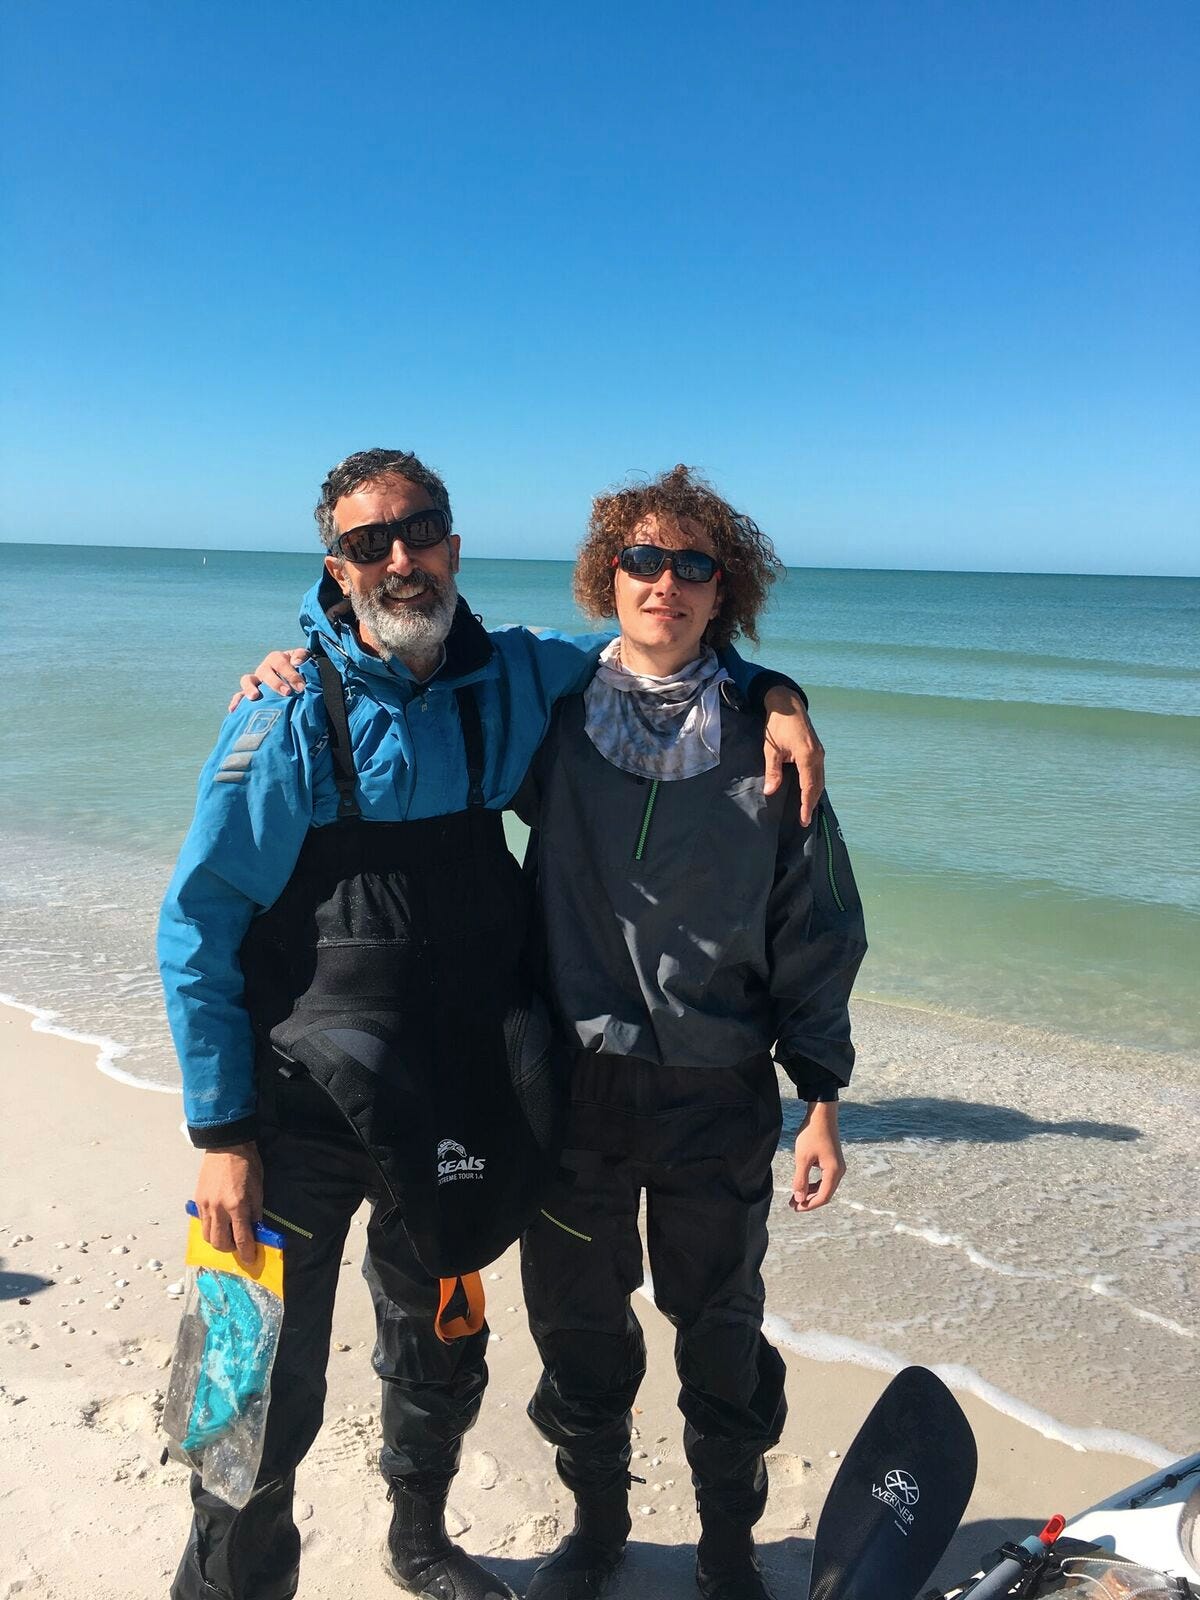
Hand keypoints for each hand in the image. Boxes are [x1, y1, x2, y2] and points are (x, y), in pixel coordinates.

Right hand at [194, 1143, 263, 1265]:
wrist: (227, 1146)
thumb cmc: (248, 1165)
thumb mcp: (259, 1189)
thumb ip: (255, 1213)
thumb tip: (255, 1231)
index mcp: (237, 1206)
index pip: (242, 1239)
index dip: (247, 1252)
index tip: (251, 1258)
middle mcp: (219, 1209)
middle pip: (220, 1243)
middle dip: (230, 1249)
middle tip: (239, 1244)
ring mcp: (206, 1205)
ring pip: (207, 1236)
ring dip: (218, 1240)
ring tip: (228, 1234)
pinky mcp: (198, 1201)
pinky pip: (201, 1223)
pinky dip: (210, 1228)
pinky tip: (218, 1222)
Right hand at [228, 648, 310, 711]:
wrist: (295, 676)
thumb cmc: (300, 668)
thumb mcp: (303, 659)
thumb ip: (302, 656)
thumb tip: (296, 663)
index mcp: (276, 659)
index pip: (281, 663)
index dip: (291, 674)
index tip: (301, 687)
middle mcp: (264, 668)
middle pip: (265, 673)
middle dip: (276, 683)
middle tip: (287, 693)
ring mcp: (255, 680)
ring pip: (247, 681)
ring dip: (249, 688)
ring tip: (254, 696)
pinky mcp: (250, 692)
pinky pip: (240, 695)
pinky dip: (236, 701)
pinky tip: (234, 709)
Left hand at [762, 686, 824, 827]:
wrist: (787, 704)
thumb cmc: (777, 725)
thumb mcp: (771, 749)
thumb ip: (772, 771)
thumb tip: (770, 791)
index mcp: (808, 756)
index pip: (809, 787)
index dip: (806, 805)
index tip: (803, 819)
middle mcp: (818, 756)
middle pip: (818, 785)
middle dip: (811, 803)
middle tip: (805, 820)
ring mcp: (820, 753)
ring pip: (820, 779)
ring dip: (814, 795)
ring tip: (807, 810)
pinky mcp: (817, 750)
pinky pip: (819, 772)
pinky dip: (815, 784)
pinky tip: (808, 792)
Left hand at [789, 1102, 844, 1211]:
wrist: (822, 1114)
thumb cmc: (811, 1134)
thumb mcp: (802, 1158)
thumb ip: (800, 1180)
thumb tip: (799, 1199)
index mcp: (833, 1172)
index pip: (823, 1197)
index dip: (809, 1205)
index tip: (795, 1208)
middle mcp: (839, 1171)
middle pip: (825, 1194)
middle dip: (809, 1200)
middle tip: (793, 1205)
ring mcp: (837, 1166)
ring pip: (825, 1186)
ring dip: (811, 1192)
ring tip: (795, 1196)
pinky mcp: (833, 1161)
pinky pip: (825, 1178)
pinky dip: (814, 1184)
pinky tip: (803, 1184)